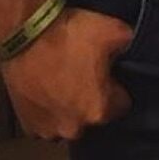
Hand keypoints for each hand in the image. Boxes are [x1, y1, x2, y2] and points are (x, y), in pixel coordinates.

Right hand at [0, 6, 134, 143]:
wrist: (26, 31)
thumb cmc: (71, 34)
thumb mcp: (115, 30)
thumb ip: (130, 45)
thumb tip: (131, 49)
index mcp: (99, 110)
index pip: (123, 103)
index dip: (118, 84)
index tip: (110, 71)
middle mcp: (75, 128)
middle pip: (94, 114)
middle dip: (92, 96)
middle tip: (85, 70)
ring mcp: (48, 129)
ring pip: (69, 119)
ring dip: (68, 104)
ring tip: (63, 75)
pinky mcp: (27, 124)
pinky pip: (45, 120)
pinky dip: (47, 107)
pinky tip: (46, 84)